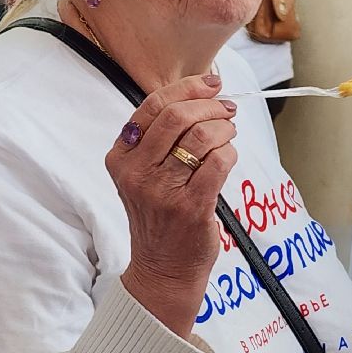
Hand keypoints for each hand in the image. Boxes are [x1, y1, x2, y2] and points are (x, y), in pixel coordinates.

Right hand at [107, 73, 238, 337]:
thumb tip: (202, 92)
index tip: (211, 83)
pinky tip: (228, 157)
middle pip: (177, 117)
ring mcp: (162, 191)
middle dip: (210, 105)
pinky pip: (219, 163)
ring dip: (225, 128)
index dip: (187, 88)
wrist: (162, 269)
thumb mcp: (143, 174)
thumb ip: (160, 137)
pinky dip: (230, 153)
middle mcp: (136, 173)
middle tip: (227, 109)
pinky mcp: (190, 207)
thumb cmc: (159, 215)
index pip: (152, 106)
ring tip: (230, 133)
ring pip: (201, 137)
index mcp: (121, 158)